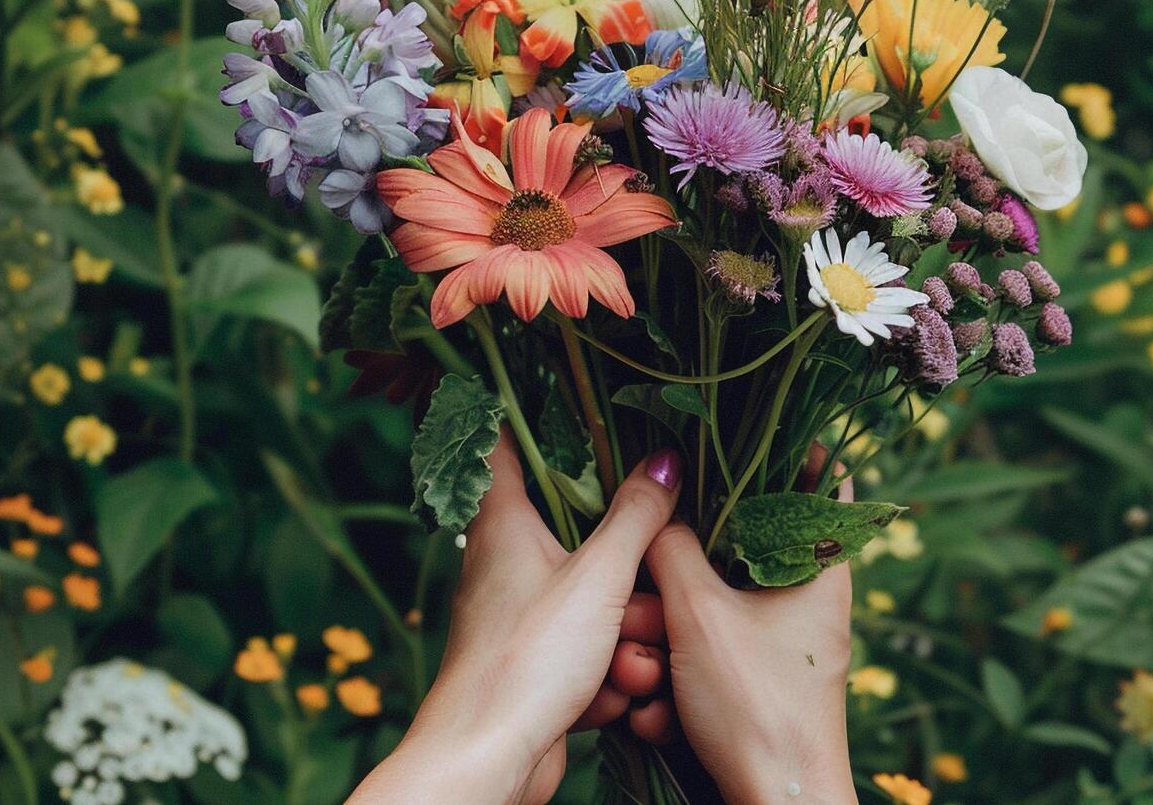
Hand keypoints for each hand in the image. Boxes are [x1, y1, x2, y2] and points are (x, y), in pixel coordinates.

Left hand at [349, 434, 682, 803]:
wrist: (487, 761)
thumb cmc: (528, 660)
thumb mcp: (599, 578)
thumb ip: (637, 516)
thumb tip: (666, 459)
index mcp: (503, 522)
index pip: (506, 442)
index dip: (536, 412)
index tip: (578, 391)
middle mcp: (503, 562)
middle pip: (575, 532)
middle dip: (624, 567)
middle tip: (640, 587)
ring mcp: (517, 617)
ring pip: (592, 600)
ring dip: (622, 634)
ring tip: (622, 661)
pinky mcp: (532, 666)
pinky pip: (587, 653)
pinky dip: (606, 674)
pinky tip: (608, 696)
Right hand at [642, 465, 855, 803]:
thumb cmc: (758, 706)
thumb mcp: (701, 614)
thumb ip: (671, 548)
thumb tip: (656, 503)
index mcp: (819, 568)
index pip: (823, 482)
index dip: (787, 449)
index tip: (739, 429)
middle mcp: (804, 602)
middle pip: (732, 556)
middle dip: (671, 585)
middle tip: (642, 606)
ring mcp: (777, 648)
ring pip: (704, 614)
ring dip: (661, 643)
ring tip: (647, 677)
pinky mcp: (751, 689)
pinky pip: (702, 662)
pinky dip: (673, 685)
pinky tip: (659, 715)